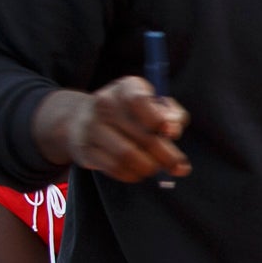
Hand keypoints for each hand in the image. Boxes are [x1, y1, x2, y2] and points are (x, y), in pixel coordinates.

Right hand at [48, 77, 187, 180]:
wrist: (83, 119)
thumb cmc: (130, 113)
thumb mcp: (152, 104)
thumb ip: (172, 114)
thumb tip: (174, 131)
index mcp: (125, 88)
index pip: (139, 101)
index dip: (158, 119)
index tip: (172, 134)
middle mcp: (105, 104)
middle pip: (141, 135)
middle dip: (166, 155)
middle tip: (178, 166)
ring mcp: (92, 127)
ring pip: (127, 155)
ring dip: (149, 167)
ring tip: (156, 167)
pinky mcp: (86, 149)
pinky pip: (114, 167)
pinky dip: (132, 174)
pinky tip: (139, 172)